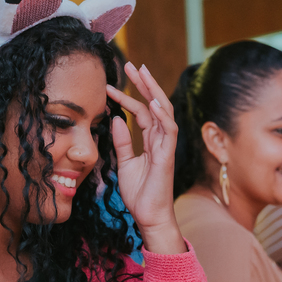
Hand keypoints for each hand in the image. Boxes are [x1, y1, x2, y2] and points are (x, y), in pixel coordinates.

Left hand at [106, 63, 185, 253]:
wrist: (148, 217)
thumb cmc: (139, 194)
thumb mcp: (124, 163)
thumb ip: (122, 142)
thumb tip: (116, 118)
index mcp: (151, 141)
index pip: (142, 112)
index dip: (129, 97)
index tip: (112, 85)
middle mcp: (161, 140)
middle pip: (155, 105)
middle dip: (145, 84)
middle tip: (132, 64)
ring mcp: (166, 147)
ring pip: (164, 112)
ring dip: (154, 91)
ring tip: (143, 73)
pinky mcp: (168, 157)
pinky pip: (169, 131)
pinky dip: (163, 116)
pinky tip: (154, 102)